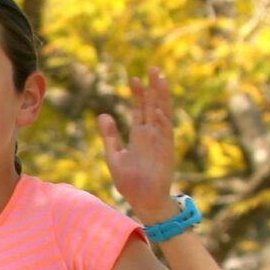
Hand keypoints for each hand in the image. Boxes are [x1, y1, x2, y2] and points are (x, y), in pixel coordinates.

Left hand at [96, 67, 177, 221]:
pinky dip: (160, 120)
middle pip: (154, 105)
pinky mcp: (166, 151)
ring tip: (160, 79)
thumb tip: (103, 114)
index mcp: (139, 135)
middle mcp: (152, 134)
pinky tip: (155, 108)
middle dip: (153, 88)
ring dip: (161, 97)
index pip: (140, 109)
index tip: (133, 78)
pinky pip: (165, 132)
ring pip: (163, 114)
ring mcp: (160, 141)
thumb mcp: (114, 156)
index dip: (138, 94)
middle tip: (153, 68)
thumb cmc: (130, 181)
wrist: (143, 201)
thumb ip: (110, 136)